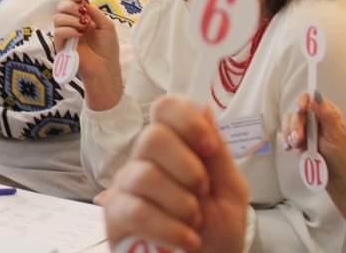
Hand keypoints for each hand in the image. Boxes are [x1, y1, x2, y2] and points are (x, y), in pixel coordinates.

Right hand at [53, 0, 122, 109]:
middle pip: (61, 8)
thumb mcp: (106, 25)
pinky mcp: (61, 46)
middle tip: (81, 13)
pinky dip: (68, 30)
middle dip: (70, 6)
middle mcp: (72, 25)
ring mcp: (65, 36)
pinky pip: (57, 32)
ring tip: (82, 26)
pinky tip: (79, 34)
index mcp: (82, 19)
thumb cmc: (108, 49)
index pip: (72, 4)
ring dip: (70, 19)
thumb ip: (94, 12)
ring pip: (57, 18)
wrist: (105, 67)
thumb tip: (83, 1)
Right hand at [106, 96, 249, 252]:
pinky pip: (135, 209)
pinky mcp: (115, 216)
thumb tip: (203, 105)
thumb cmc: (217, 235)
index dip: (187, 121)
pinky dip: (168, 227)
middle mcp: (144, 160)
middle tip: (201, 193)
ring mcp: (126, 187)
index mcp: (174, 149)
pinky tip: (186, 240)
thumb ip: (218, 153)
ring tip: (194, 224)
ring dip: (181, 204)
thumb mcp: (230, 193)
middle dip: (187, 168)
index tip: (208, 148)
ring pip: (144, 174)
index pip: (165, 108)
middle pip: (152, 137)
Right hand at [280, 91, 345, 184]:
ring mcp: (305, 129)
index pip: (310, 98)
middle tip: (299, 138)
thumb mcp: (336, 136)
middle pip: (297, 111)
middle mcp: (315, 119)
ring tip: (297, 146)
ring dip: (290, 134)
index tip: (300, 110)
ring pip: (289, 122)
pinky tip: (291, 148)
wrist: (337, 177)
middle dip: (296, 125)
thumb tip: (317, 97)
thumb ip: (327, 116)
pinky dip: (286, 141)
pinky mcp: (298, 139)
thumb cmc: (341, 157)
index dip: (302, 102)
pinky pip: (286, 134)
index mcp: (327, 114)